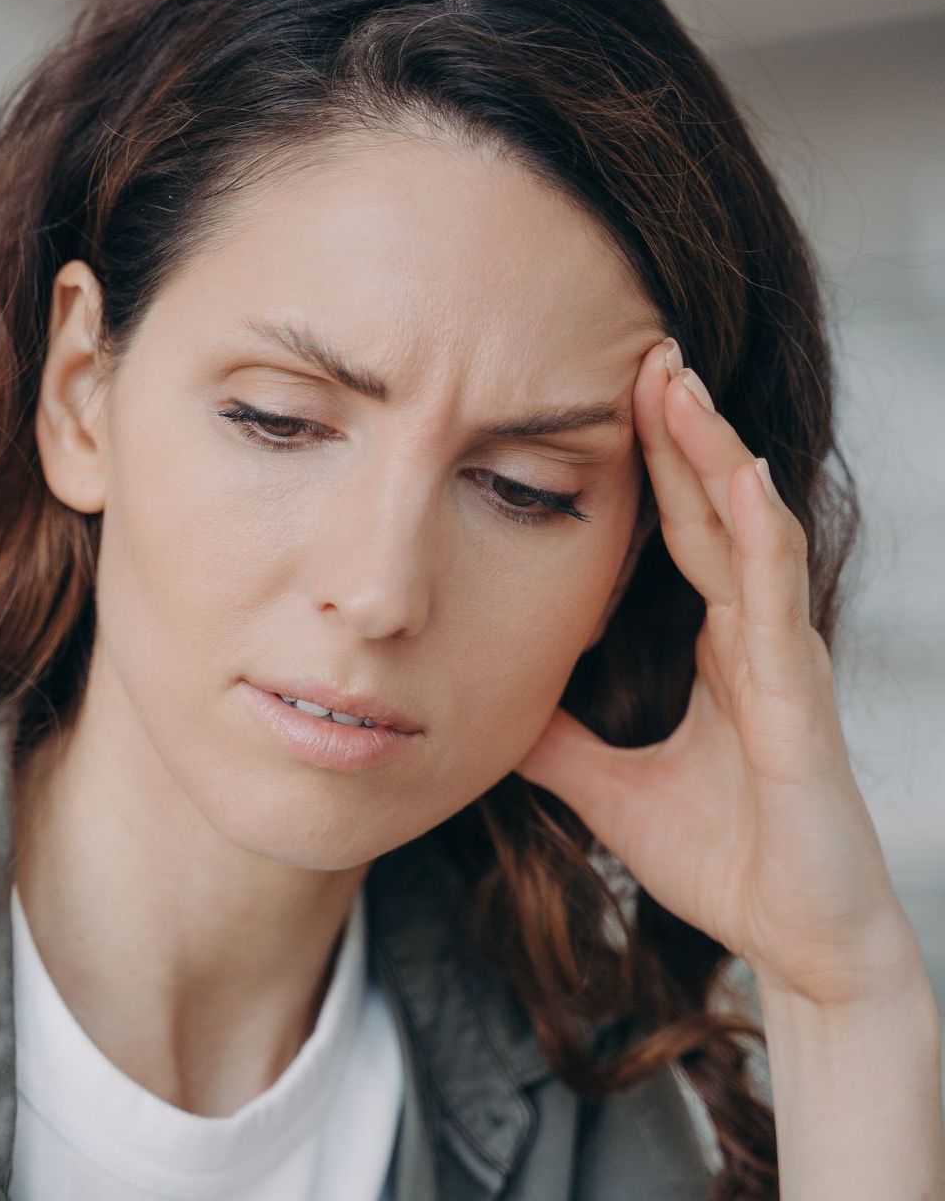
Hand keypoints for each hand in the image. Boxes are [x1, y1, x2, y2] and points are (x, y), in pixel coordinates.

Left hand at [517, 337, 925, 1009]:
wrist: (793, 942)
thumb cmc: (720, 860)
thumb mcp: (606, 786)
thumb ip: (557, 739)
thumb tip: (491, 705)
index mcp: (716, 650)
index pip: (679, 534)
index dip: (654, 466)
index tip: (613, 398)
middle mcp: (753, 639)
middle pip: (711, 510)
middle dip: (680, 431)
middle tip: (645, 348)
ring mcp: (781, 661)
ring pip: (747, 532)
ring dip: (713, 454)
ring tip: (678, 381)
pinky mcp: (798, 699)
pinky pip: (776, 599)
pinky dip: (757, 533)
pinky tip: (738, 476)